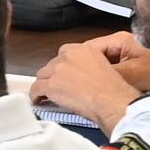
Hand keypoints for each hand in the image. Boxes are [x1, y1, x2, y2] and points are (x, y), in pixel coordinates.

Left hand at [32, 33, 149, 129]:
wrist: (111, 101)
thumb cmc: (113, 89)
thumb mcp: (106, 67)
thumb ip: (90, 65)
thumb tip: (83, 75)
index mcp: (83, 49)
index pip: (65, 53)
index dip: (64, 65)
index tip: (64, 73)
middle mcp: (68, 56)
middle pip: (52, 64)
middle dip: (54, 74)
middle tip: (58, 85)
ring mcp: (58, 70)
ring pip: (42, 75)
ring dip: (45, 83)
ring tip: (47, 93)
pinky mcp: (51, 85)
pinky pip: (36, 89)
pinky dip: (35, 95)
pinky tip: (38, 100)